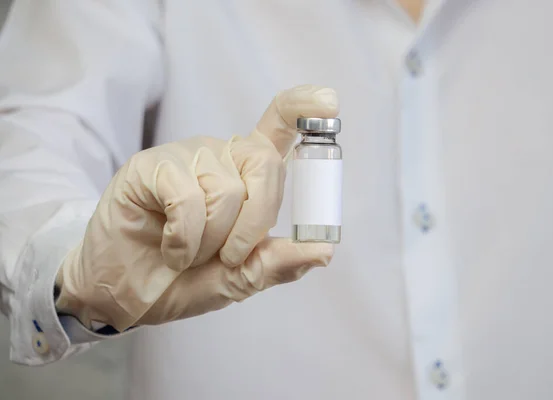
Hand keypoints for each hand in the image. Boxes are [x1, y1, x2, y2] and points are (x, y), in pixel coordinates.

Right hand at [54, 85, 338, 330]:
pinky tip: (170, 247)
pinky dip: (184, 239)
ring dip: (212, 241)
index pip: (279, 125)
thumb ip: (278, 262)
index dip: (304, 107)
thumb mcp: (240, 279)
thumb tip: (324, 250)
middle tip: (231, 256)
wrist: (127, 291)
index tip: (330, 101)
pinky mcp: (150, 167)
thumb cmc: (185, 279)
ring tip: (189, 252)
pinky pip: (188, 198)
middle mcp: (221, 156)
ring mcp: (186, 157)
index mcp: (248, 174)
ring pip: (227, 190)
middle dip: (255, 222)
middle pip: (265, 162)